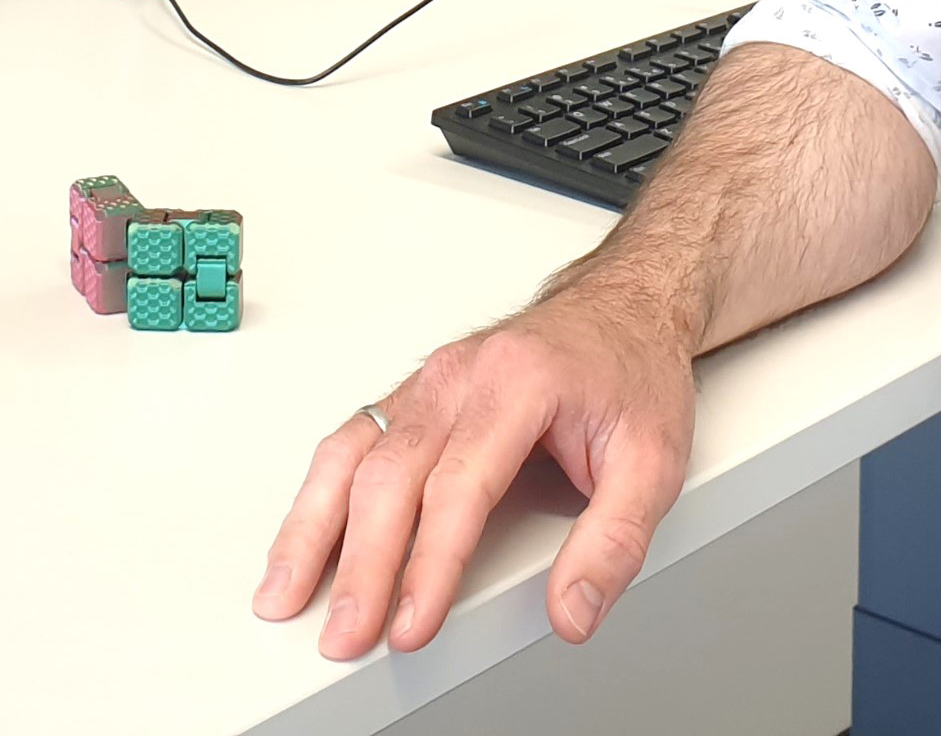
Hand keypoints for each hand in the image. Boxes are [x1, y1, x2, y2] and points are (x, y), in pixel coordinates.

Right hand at [252, 281, 695, 658]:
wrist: (620, 307)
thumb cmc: (630, 373)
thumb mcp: (655, 460)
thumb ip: (614, 541)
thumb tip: (572, 610)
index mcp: (519, 384)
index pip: (460, 486)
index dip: (430, 563)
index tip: (412, 622)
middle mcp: (460, 377)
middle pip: (390, 476)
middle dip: (361, 564)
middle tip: (345, 633)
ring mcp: (429, 383)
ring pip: (352, 454)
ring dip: (313, 528)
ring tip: (285, 592)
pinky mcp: (412, 396)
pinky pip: (351, 442)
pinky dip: (318, 495)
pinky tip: (303, 539)